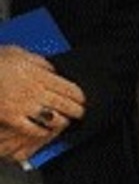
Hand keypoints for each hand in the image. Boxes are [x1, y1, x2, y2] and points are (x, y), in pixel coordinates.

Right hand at [0, 46, 84, 161]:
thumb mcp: (17, 53)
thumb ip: (38, 61)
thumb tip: (53, 69)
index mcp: (37, 73)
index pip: (70, 88)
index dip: (80, 96)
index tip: (83, 99)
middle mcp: (33, 90)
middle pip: (66, 105)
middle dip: (77, 111)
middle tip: (80, 113)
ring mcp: (23, 105)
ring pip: (54, 118)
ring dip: (63, 121)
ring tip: (65, 121)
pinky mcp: (11, 117)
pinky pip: (33, 129)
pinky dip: (42, 131)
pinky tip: (45, 130)